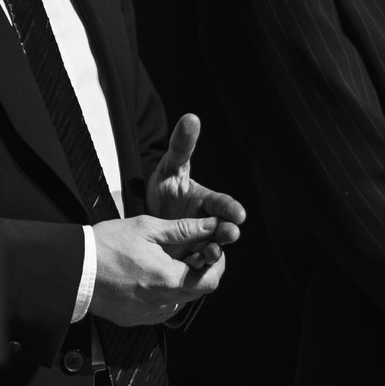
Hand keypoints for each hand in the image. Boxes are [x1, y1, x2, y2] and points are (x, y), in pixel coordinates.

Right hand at [89, 215, 229, 326]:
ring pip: (180, 300)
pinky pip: (161, 309)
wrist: (73, 270)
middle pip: (198, 292)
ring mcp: (149, 314)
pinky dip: (163, 294)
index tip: (209, 251)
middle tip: (187, 253)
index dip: (216, 265)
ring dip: (181, 283)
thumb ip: (183, 229)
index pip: (211, 280)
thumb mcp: (146, 228)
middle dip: (199, 272)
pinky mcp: (136, 319)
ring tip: (163, 264)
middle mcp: (162, 301)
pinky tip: (148, 278)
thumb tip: (211, 226)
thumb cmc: (105, 246)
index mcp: (168, 279)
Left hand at [146, 114, 247, 270]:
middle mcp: (210, 223)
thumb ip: (182, 146)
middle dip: (227, 231)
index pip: (223, 204)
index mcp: (209, 202)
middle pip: (223, 228)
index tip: (238, 214)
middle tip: (230, 234)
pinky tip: (192, 268)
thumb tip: (191, 117)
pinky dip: (197, 267)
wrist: (146, 215)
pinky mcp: (190, 259)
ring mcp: (201, 242)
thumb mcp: (169, 168)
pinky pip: (198, 265)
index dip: (231, 209)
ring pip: (213, 249)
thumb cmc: (163, 188)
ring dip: (213, 252)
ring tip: (208, 254)